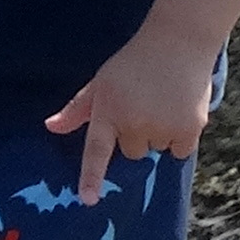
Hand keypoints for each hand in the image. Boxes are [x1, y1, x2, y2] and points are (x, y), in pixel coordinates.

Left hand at [46, 28, 219, 206]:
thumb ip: (77, 109)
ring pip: (157, 150)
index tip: (89, 200)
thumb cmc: (135, 61)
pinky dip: (181, 138)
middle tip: (145, 105)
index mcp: (109, 111)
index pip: (96, 151)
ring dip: (160, 135)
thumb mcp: (102, 81)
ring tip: (164, 102)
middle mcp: (135, 122)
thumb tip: (50, 127)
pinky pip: (180, 151)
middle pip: (132, 152)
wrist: (180, 40)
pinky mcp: (190, 128)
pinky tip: (181, 111)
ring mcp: (163, 127)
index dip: (92, 178)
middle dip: (136, 135)